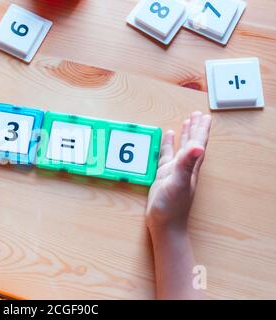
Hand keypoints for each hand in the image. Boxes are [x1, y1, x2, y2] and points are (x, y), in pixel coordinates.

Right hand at [146, 111, 211, 233]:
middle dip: (194, 129)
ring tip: (185, 122)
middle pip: (192, 144)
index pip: (198, 144)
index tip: (204, 116)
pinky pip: (166, 156)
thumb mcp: (178, 182)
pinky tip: (166, 139)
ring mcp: (173, 171)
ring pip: (180, 149)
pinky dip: (167, 146)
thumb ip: (187, 164)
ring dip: (184, 136)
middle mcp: (184, 167)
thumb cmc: (172, 206)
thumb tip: (199, 146)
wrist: (164, 224)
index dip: (201, 130)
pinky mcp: (163, 176)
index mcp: (189, 166)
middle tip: (196, 115)